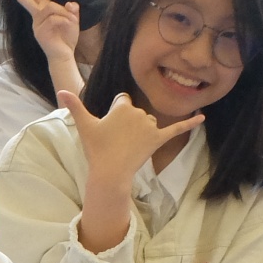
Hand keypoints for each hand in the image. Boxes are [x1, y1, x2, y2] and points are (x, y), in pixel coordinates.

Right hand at [0, 0, 80, 66]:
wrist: (64, 56)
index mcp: (43, 10)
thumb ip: (72, 10)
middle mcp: (37, 15)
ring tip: (71, 23)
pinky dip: (65, 21)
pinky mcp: (39, 30)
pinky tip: (67, 28)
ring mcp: (37, 23)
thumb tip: (69, 3)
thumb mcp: (73, 21)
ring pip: (50, 6)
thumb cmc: (67, 39)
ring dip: (64, 13)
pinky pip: (55, 17)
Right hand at [60, 90, 203, 185]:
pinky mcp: (159, 139)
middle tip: (116, 141)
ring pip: (148, 122)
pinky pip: (177, 128)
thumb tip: (61, 91)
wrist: (110, 172)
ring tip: (128, 147)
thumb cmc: (96, 149)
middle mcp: (139, 112)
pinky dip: (190, 123)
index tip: (109, 128)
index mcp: (123, 106)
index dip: (115, 114)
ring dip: (141, 131)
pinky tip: (202, 117)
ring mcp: (150, 126)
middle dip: (127, 124)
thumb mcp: (84, 126)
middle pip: (135, 112)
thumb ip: (74, 106)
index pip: (122, 101)